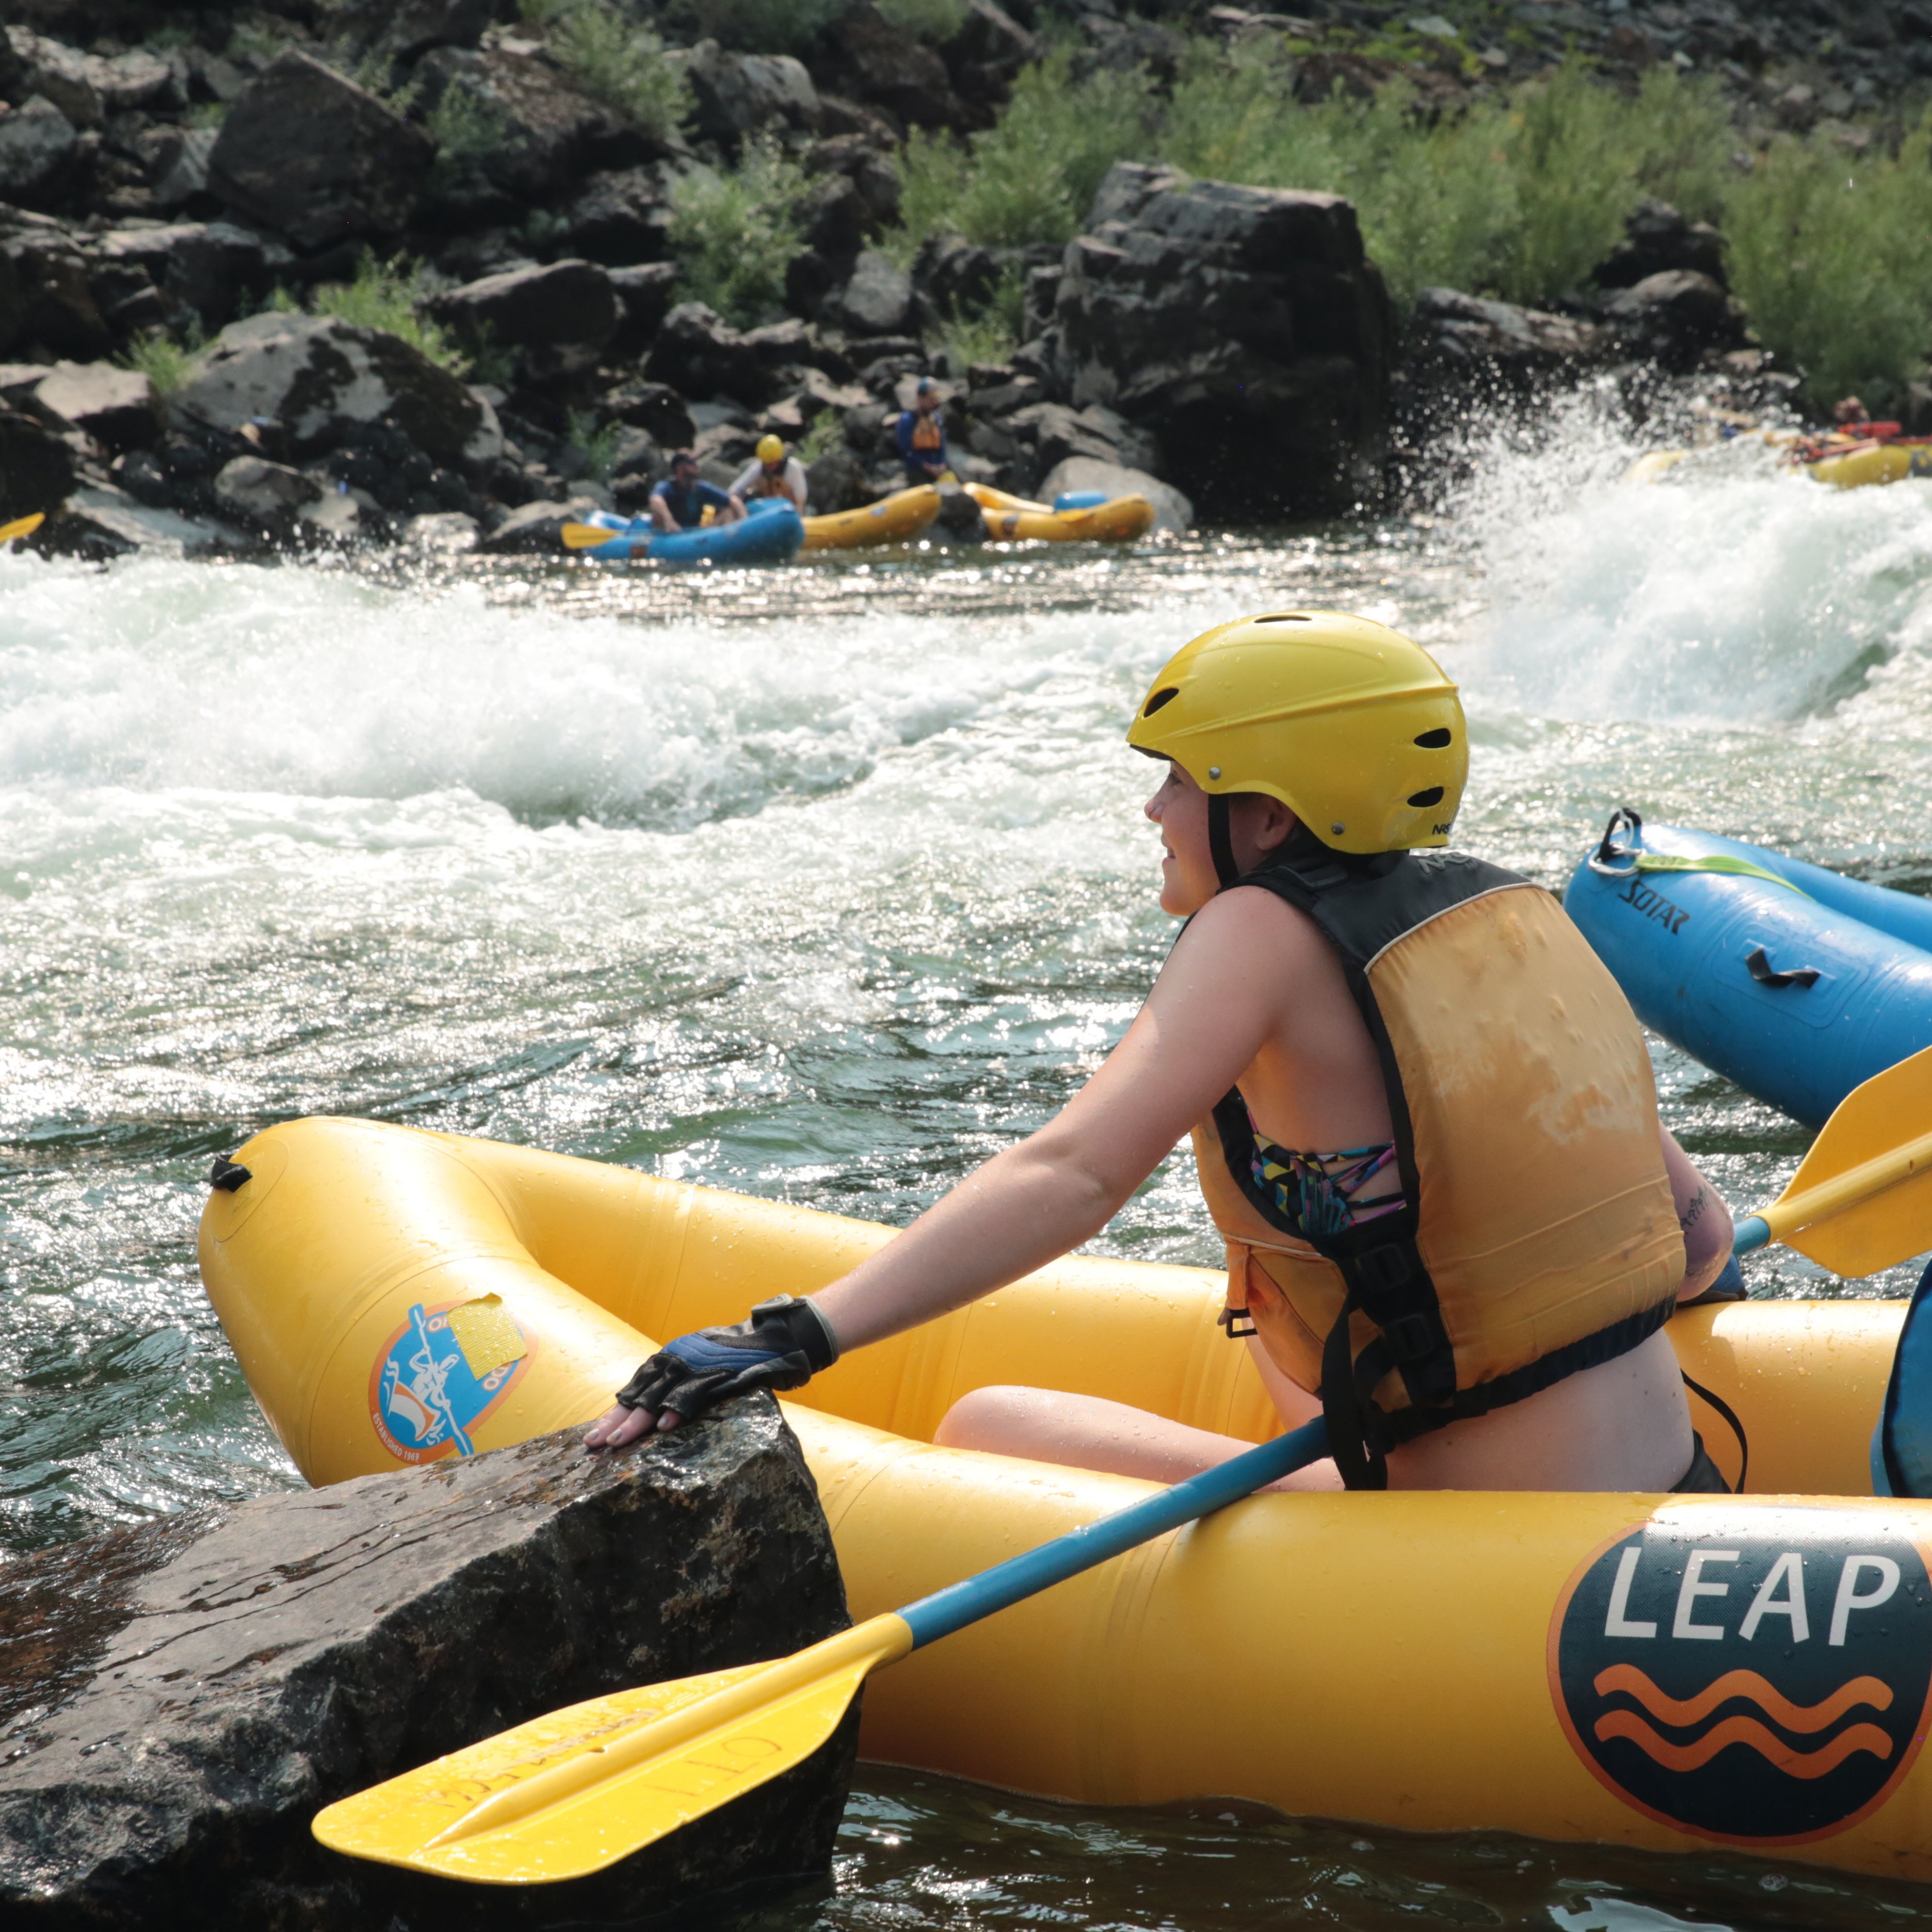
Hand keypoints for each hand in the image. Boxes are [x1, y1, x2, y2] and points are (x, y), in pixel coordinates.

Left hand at [582, 1296, 838, 1449]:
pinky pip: (694, 1393)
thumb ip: (678, 1384)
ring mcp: (697, 1365)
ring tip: (618, 1443)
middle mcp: (678, 1359)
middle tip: (594, 1445)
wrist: (773, 1337)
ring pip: (659, 1394)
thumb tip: (653, 1414)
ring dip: (637, 1420)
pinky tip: (663, 1427)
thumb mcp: (699, 1364)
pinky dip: (678, 1408)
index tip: (595, 1434)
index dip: (615, 1412)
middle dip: (616, 1420)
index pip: (636, 1387)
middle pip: (640, 1392)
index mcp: (671, 1358)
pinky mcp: (718, 1373)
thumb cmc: (736, 1356)